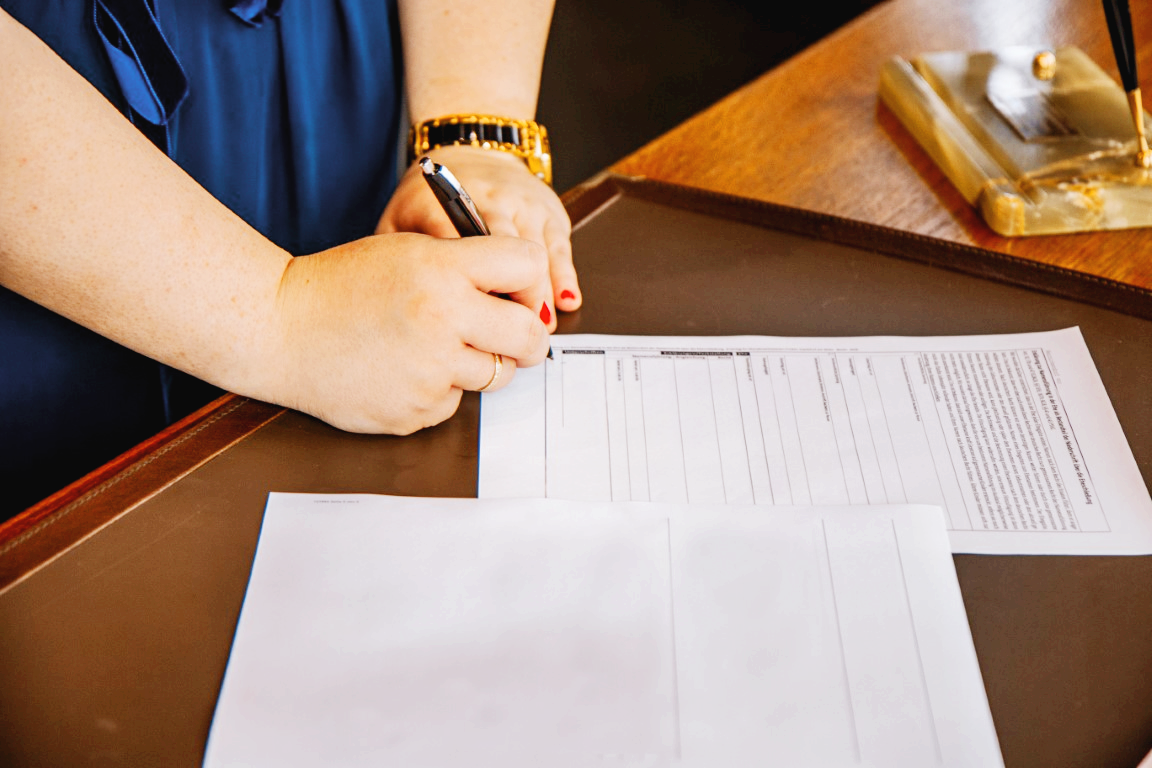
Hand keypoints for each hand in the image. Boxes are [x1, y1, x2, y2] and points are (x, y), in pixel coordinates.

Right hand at [266, 232, 550, 433]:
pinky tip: (404, 369)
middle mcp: (442, 319)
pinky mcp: (415, 411)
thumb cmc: (342, 286)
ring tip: (438, 347)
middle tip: (514, 336)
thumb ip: (467, 266)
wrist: (279, 327)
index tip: (518, 293)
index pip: (528, 266)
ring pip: (497, 375)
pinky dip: (440, 389)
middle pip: (530, 337)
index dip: (527, 281)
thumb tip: (525, 295)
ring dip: (481, 364)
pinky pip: (455, 402)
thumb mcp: (408, 251)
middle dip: (527, 338)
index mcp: (443, 269)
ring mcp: (430, 371)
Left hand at [377, 145, 581, 327]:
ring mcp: (521, 202)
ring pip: (535, 252)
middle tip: (510, 337)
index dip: (466, 289)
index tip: (469, 324)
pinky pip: (558, 247)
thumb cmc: (429, 201)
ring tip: (536, 329)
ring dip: (539, 293)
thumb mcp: (399, 223)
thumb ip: (394, 259)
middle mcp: (486, 198)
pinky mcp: (548, 210)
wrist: (471, 155)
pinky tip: (565, 302)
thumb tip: (395, 308)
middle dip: (511, 296)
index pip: (454, 248)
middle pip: (502, 251)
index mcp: (441, 203)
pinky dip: (564, 276)